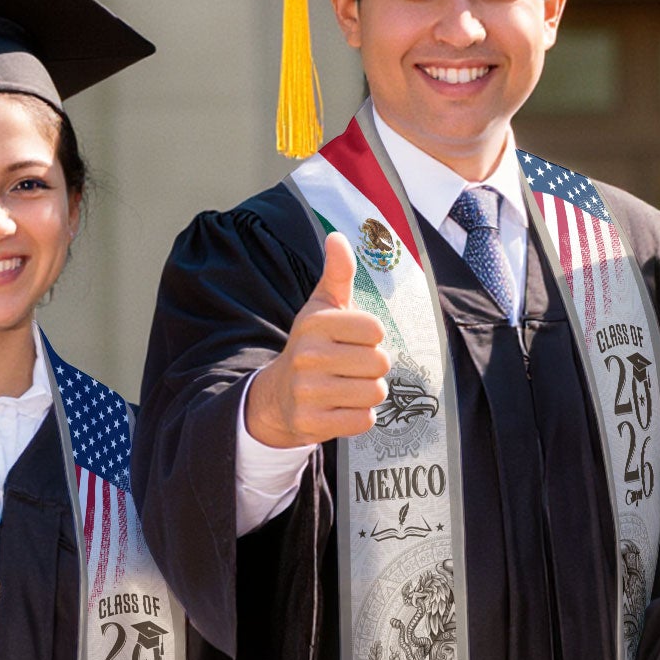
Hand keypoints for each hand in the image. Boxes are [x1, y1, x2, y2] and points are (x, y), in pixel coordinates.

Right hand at [243, 232, 391, 448]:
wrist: (279, 395)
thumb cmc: (313, 345)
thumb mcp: (322, 307)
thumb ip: (338, 273)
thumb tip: (337, 237)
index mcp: (315, 323)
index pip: (375, 329)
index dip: (372, 337)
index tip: (352, 340)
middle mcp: (308, 356)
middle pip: (380, 362)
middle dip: (373, 367)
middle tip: (351, 367)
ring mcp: (308, 392)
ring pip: (375, 392)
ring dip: (369, 392)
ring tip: (347, 386)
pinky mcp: (312, 422)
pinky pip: (364, 420)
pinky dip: (360, 416)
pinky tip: (341, 407)